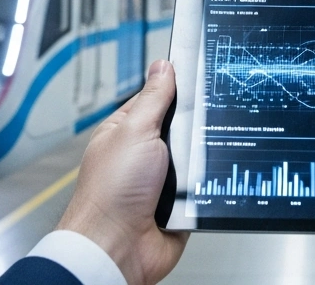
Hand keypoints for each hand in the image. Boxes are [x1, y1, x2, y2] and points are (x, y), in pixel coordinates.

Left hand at [57, 59, 188, 284]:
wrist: (119, 247)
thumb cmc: (110, 193)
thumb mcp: (135, 131)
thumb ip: (153, 98)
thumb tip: (164, 66)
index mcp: (127, 131)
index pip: (158, 97)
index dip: (178, 88)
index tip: (201, 76)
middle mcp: (144, 153)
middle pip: (183, 127)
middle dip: (192, 130)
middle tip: (195, 130)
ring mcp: (162, 179)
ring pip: (197, 157)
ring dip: (198, 162)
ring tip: (192, 164)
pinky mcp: (179, 203)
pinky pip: (203, 186)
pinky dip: (204, 187)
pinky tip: (199, 187)